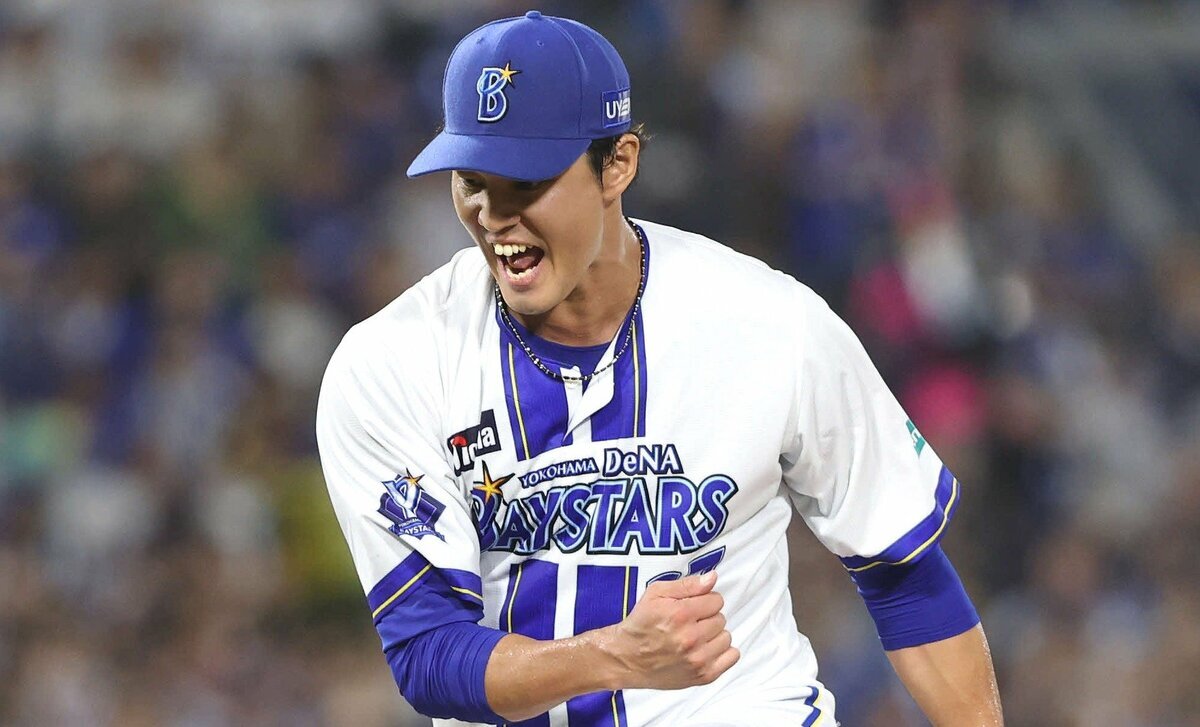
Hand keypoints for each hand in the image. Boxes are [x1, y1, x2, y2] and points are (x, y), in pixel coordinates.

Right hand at [601, 571, 739, 689]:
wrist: (627, 658)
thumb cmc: (641, 624)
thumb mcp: (656, 594)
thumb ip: (687, 584)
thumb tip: (712, 578)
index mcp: (680, 614)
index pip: (717, 600)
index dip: (705, 600)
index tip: (693, 607)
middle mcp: (691, 638)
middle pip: (721, 618)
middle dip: (707, 618)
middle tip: (690, 623)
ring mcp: (698, 659)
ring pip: (726, 637)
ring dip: (714, 635)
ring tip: (695, 637)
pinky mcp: (703, 676)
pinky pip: (731, 657)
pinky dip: (722, 652)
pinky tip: (706, 649)